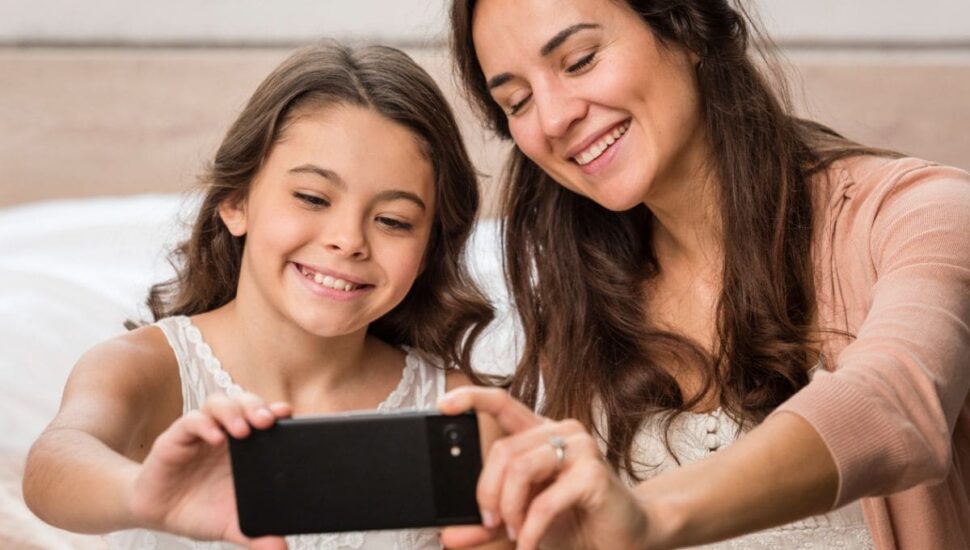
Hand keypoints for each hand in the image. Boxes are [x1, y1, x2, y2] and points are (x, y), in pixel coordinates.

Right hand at [126, 392, 291, 548]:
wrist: (157, 514)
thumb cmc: (199, 510)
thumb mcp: (232, 525)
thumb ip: (256, 535)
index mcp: (245, 448)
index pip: (265, 418)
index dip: (277, 412)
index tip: (290, 415)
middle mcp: (225, 434)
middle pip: (244, 403)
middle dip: (257, 406)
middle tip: (267, 421)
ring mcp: (201, 433)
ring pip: (219, 404)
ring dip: (233, 411)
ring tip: (243, 430)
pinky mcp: (175, 438)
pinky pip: (190, 421)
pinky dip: (203, 425)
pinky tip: (214, 438)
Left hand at [438, 387, 650, 549]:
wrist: (625, 538)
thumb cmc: (575, 521)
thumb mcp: (521, 522)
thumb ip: (487, 527)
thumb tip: (449, 536)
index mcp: (540, 434)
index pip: (502, 403)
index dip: (471, 398)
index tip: (443, 404)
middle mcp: (561, 432)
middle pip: (503, 450)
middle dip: (487, 493)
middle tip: (491, 523)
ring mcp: (580, 448)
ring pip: (519, 468)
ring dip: (509, 509)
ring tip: (515, 533)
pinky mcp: (593, 474)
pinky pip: (545, 501)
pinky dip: (530, 529)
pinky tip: (529, 544)